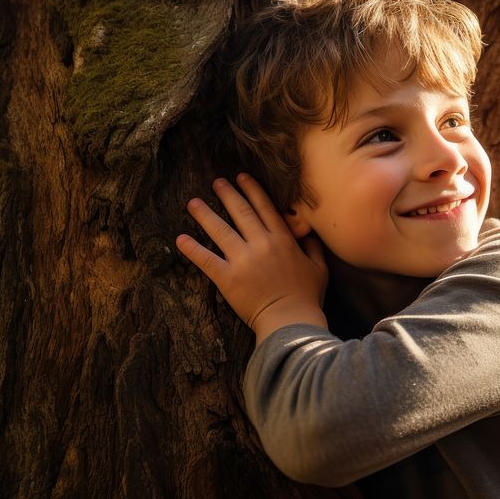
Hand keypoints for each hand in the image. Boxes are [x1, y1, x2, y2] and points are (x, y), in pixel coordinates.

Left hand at [176, 174, 327, 337]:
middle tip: (216, 182)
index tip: (242, 177)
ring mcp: (242, 260)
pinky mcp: (227, 278)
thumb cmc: (308, 297)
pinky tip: (180, 239)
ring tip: (193, 203)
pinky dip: (192, 249)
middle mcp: (261, 244)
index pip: (265, 207)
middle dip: (227, 194)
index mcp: (283, 240)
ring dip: (205, 214)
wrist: (291, 321)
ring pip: (220, 230)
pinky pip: (206, 259)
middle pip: (240, 212)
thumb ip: (313, 246)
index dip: (252, 190)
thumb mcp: (319, 268)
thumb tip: (307, 231)